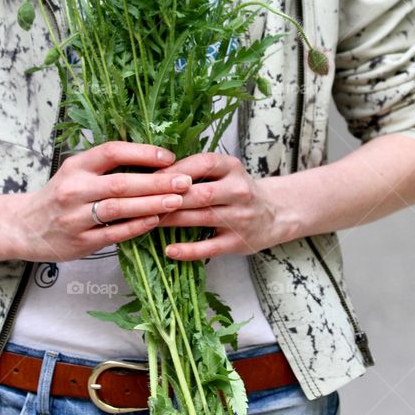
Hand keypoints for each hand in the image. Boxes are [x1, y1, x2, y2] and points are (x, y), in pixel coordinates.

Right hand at [13, 141, 192, 261]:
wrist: (24, 227)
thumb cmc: (60, 196)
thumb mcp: (76, 172)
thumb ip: (106, 167)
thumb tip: (154, 161)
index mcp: (76, 166)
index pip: (111, 152)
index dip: (142, 153)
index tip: (168, 157)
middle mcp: (74, 189)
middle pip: (120, 182)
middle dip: (156, 181)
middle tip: (184, 181)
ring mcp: (75, 217)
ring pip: (118, 208)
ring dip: (150, 204)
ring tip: (176, 201)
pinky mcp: (80, 241)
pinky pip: (113, 233)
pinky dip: (137, 226)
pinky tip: (155, 221)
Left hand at [155, 153, 299, 260]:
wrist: (275, 214)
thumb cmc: (238, 190)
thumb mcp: (225, 172)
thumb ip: (196, 170)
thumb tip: (151, 170)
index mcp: (233, 168)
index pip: (202, 164)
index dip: (174, 170)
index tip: (148, 176)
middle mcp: (239, 191)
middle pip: (200, 193)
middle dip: (168, 197)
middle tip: (139, 201)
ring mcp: (239, 218)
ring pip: (201, 218)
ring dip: (171, 219)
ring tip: (145, 221)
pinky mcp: (237, 243)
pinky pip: (209, 248)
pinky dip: (188, 251)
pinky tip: (168, 250)